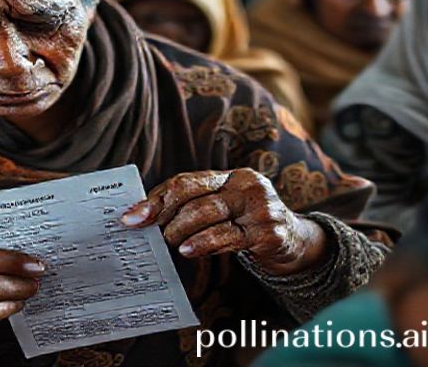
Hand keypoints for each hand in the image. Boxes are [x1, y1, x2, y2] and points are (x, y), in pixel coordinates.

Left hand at [121, 169, 327, 275]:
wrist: (296, 244)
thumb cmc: (248, 225)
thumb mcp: (225, 210)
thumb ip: (195, 207)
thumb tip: (146, 216)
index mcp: (231, 176)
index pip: (186, 181)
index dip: (156, 198)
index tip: (132, 216)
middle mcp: (247, 185)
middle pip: (195, 195)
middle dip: (163, 213)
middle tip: (147, 232)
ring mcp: (260, 207)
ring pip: (209, 214)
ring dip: (181, 230)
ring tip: (167, 242)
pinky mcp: (269, 232)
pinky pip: (229, 237)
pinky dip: (204, 244)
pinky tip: (188, 251)